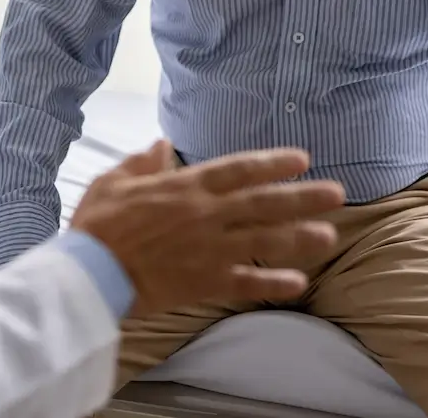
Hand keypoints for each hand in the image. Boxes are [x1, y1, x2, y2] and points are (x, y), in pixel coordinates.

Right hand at [70, 140, 343, 316]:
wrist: (90, 272)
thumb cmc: (97, 224)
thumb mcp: (114, 181)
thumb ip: (142, 163)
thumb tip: (161, 145)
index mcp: (185, 186)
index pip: (238, 169)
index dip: (272, 162)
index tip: (301, 159)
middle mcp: (206, 214)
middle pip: (264, 203)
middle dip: (302, 197)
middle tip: (337, 194)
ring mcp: (209, 249)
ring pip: (264, 240)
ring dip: (299, 237)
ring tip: (330, 236)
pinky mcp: (204, 282)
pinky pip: (246, 282)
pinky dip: (273, 282)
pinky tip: (299, 282)